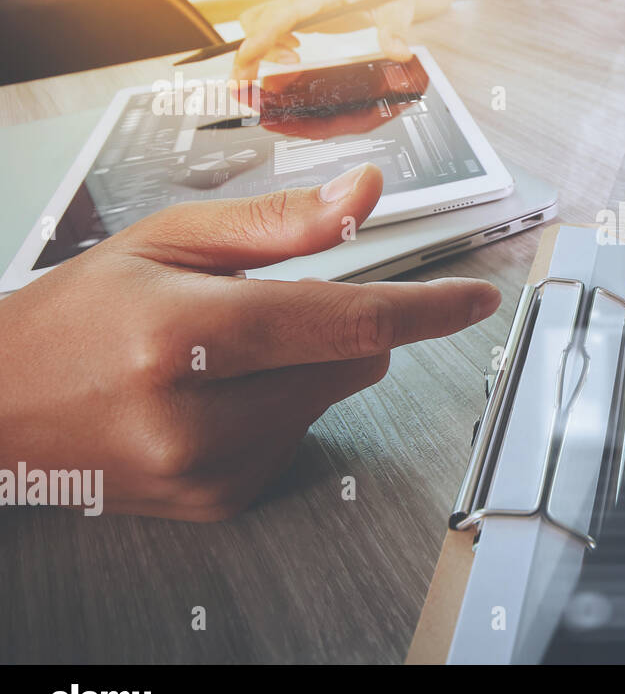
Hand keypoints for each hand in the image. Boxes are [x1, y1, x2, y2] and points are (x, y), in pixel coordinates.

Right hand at [0, 163, 500, 520]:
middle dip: (336, 323)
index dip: (425, 308)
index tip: (477, 299)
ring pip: (333, 396)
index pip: (344, 321)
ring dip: (304, 366)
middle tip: (259, 309)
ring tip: (216, 357)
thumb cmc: (77, 316)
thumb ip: (279, 224)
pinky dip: (279, 407)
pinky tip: (210, 398)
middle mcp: (199, 417)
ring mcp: (211, 471)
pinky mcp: (221, 500)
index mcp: (182, 336)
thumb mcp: (165, 242)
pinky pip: (301, 436)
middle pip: (356, 359)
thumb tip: (366, 193)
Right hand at [232, 0, 420, 80]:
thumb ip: (394, 31)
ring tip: (291, 62)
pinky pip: (272, 22)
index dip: (263, 37)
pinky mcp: (302, 8)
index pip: (284, 12)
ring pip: (261, 20)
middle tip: (249, 81)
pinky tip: (294, 53)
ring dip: (262, 46)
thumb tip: (398, 53)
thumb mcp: (399, 9)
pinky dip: (271, 41)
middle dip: (251, 51)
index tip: (245, 58)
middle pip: (262, 19)